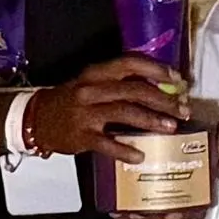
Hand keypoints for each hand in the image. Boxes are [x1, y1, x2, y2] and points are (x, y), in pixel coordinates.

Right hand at [23, 56, 183, 154]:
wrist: (36, 119)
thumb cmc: (71, 100)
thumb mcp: (91, 83)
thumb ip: (119, 83)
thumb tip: (159, 87)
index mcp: (96, 73)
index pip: (130, 63)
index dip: (156, 70)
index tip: (177, 79)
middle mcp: (91, 89)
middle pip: (133, 90)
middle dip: (162, 100)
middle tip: (182, 109)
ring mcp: (85, 113)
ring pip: (124, 113)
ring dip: (151, 120)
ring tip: (170, 127)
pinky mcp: (81, 136)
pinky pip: (107, 144)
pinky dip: (125, 150)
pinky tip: (140, 155)